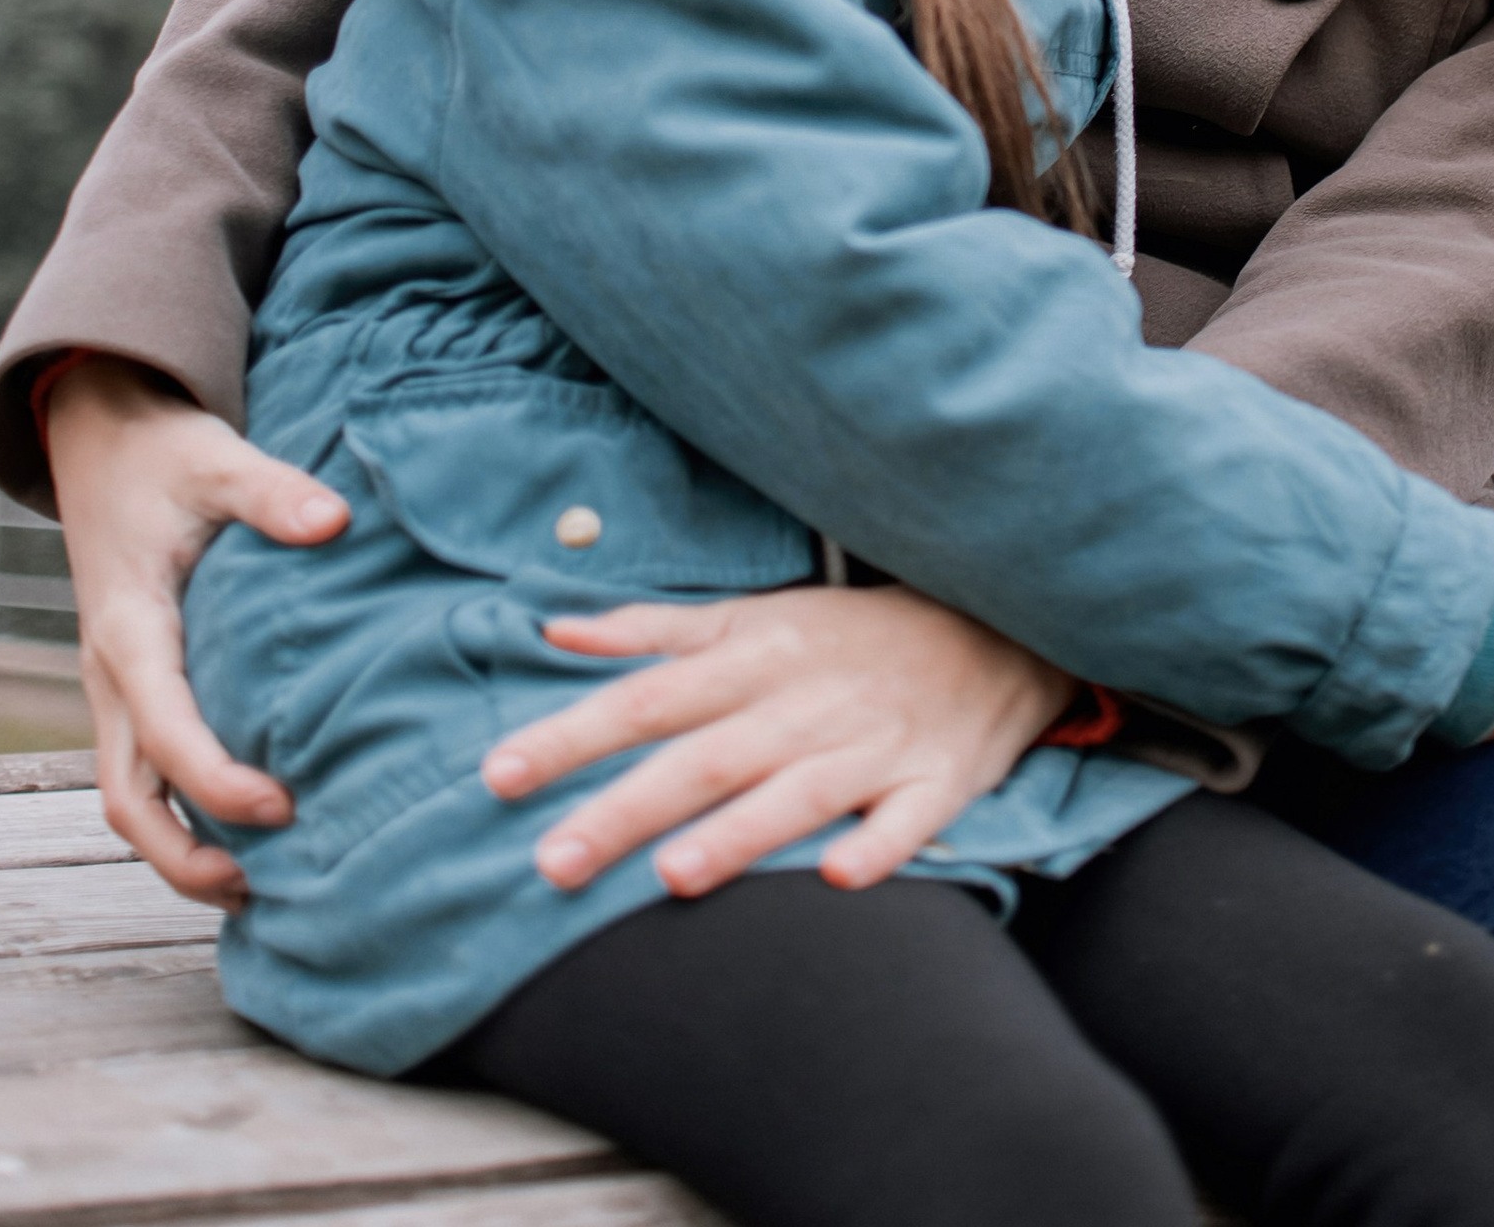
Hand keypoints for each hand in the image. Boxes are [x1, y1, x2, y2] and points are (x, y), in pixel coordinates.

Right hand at [47, 357, 348, 907]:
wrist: (106, 442)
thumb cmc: (166, 456)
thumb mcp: (217, 460)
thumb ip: (272, 491)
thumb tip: (333, 522)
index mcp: (132, 628)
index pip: (164, 727)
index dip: (214, 780)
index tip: (278, 809)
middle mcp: (115, 672)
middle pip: (128, 796)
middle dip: (183, 854)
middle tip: (266, 884)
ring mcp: (121, 686)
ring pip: (131, 795)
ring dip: (181, 849)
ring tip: (261, 889)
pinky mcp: (141, 685)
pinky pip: (150, 768)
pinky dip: (186, 812)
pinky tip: (249, 834)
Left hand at [481, 585, 1070, 900]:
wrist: (995, 627)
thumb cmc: (856, 634)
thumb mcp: (758, 617)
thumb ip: (656, 632)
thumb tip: (554, 631)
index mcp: (758, 657)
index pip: (650, 697)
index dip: (574, 733)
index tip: (499, 774)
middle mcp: (807, 701)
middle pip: (707, 757)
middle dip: (629, 808)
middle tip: (553, 861)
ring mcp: (874, 743)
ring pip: (797, 793)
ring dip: (739, 832)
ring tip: (673, 876)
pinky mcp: (937, 781)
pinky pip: (907, 820)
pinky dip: (878, 845)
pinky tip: (838, 876)